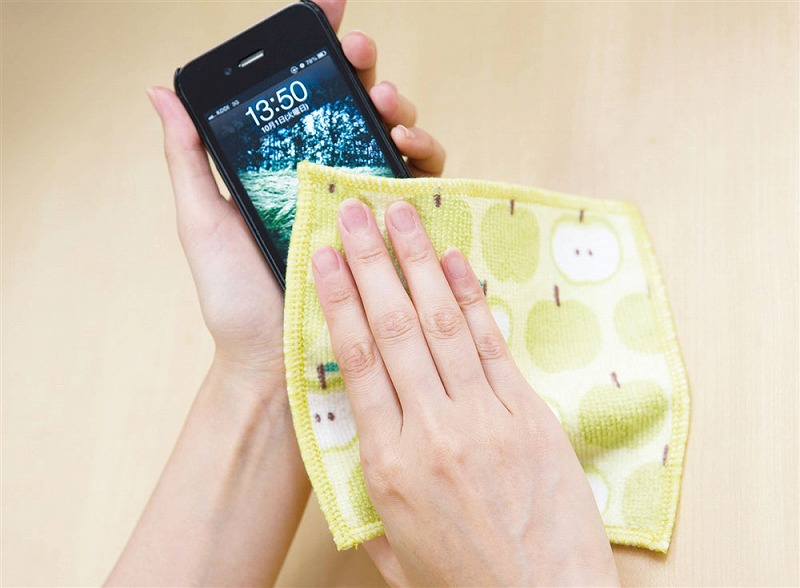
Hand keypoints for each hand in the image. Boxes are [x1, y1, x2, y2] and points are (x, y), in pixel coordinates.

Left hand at [146, 0, 444, 398]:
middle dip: (362, 69)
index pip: (304, 98)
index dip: (318, 50)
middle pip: (356, 107)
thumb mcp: (202, 219)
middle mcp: (328, 176)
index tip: (327, 10)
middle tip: (358, 51)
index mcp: (285, 165)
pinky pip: (420, 184)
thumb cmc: (235, 295)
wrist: (272, 358)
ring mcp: (364, 202)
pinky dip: (423, 157)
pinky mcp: (394, 232)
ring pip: (394, 137)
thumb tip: (161, 91)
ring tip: (386, 102)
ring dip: (397, 108)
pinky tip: (409, 148)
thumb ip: (188, 157)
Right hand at [312, 200, 619, 585]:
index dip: (339, 301)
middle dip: (371, 262)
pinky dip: (472, 300)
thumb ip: (367, 488)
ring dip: (417, 264)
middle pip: (395, 329)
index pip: (356, 362)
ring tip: (399, 216)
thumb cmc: (464, 582)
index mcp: (388, 465)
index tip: (326, 257)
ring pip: (443, 325)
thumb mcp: (391, 548)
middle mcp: (433, 431)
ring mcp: (486, 419)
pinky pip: (493, 347)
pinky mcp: (528, 418)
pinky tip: (453, 263)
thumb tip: (354, 437)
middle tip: (354, 210)